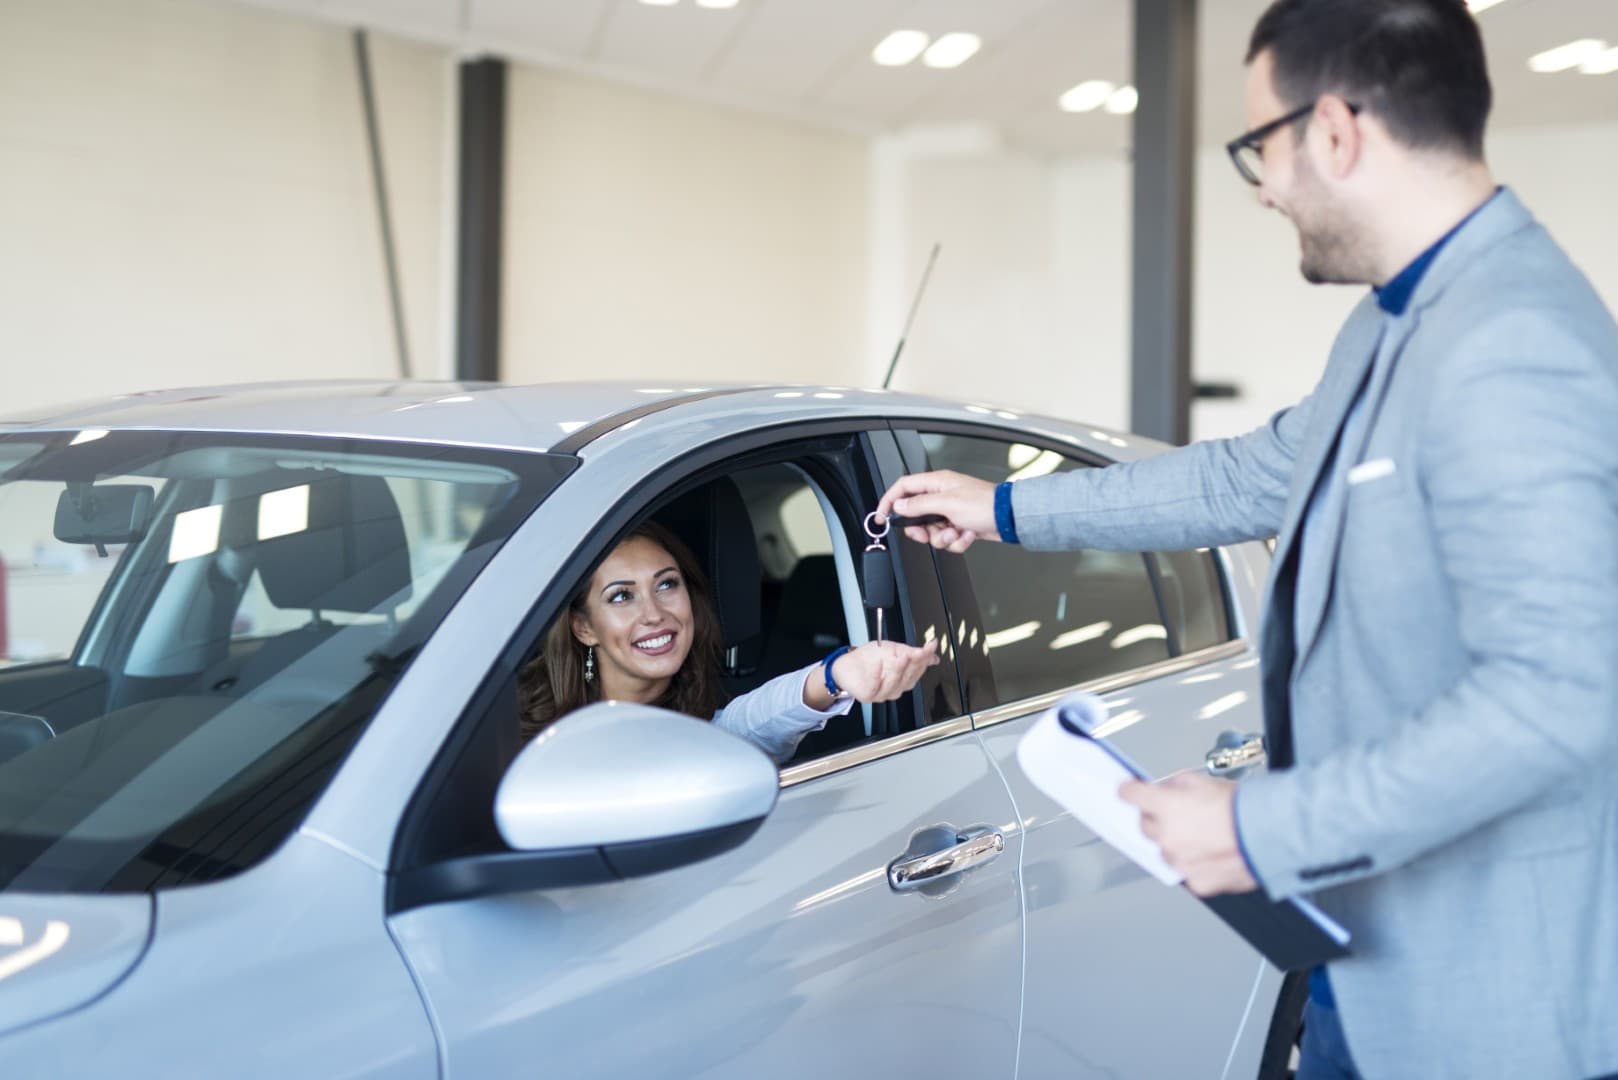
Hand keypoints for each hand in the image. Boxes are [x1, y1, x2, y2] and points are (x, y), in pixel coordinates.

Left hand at [815, 639, 940, 705]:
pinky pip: (874, 686)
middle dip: (914, 664)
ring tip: (901, 657)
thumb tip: (933, 655)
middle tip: (918, 651)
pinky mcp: (868, 695)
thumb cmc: (869, 659)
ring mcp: (882, 693)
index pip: (919, 669)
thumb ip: (911, 652)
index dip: (926, 658)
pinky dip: (875, 675)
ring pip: (894, 684)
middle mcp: (896, 688)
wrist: (846, 666)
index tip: (931, 646)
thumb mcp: (892, 650)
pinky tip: (878, 664)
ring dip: (898, 670)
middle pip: (909, 678)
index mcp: (904, 678)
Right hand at [874, 470, 999, 553]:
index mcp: (936, 483)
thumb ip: (919, 505)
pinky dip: (957, 541)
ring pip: (931, 531)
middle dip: (921, 529)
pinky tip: (967, 534)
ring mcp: (950, 512)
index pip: (903, 488)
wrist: (1009, 518)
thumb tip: (899, 506)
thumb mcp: (947, 503)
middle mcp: (942, 496)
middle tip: (926, 533)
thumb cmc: (985, 504)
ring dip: (943, 537)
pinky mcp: (959, 525)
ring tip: (956, 532)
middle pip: (915, 515)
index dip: (889, 501)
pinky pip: (947, 539)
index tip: (881, 516)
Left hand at [1119, 773, 1257, 896]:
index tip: (1129, 791)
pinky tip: (1213, 852)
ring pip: (1165, 851)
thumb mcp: (1203, 781)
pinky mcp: (1196, 882)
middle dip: (1157, 819)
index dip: (1130, 791)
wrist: (1270, 834)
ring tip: (1204, 835)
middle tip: (1180, 814)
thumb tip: (1165, 789)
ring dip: (1176, 843)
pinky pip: (1186, 871)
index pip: (1130, 795)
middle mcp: (1167, 836)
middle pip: (1145, 826)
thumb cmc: (1242, 807)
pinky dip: (1195, 863)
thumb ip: (1176, 784)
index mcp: (1165, 807)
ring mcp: (1180, 861)